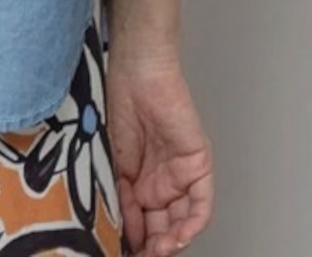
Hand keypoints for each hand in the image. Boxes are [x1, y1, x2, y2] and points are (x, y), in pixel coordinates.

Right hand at [106, 45, 213, 255]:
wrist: (135, 72)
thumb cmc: (116, 102)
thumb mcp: (110, 160)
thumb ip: (119, 196)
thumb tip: (122, 233)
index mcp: (138, 182)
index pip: (139, 223)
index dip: (133, 241)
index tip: (121, 252)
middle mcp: (161, 182)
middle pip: (161, 227)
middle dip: (152, 246)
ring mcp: (181, 175)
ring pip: (181, 221)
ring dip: (171, 242)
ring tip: (155, 253)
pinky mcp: (198, 165)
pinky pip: (201, 204)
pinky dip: (192, 224)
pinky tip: (178, 238)